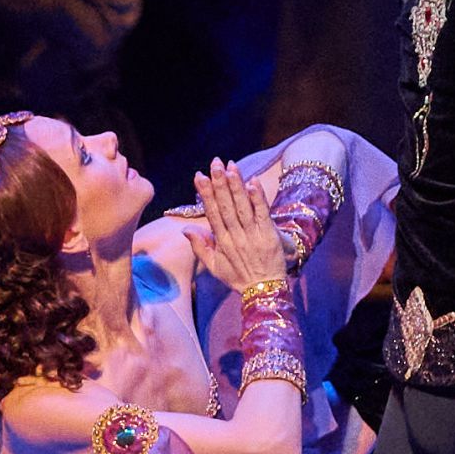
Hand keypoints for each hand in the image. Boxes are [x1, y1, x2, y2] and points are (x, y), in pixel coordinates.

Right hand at [189, 160, 283, 292]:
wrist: (264, 291)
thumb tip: (185, 229)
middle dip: (219, 183)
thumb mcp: (214, 267)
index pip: (212, 213)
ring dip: (236, 186)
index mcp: (222, 242)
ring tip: (231, 167)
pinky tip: (252, 182)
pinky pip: (262, 213)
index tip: (199, 176)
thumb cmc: (238, 278)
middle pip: (226, 206)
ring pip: (243, 207)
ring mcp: (253, 235)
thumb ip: (200, 247)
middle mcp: (236, 237)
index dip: (206, 194)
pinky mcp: (269, 235)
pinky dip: (258, 198)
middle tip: (215, 163)